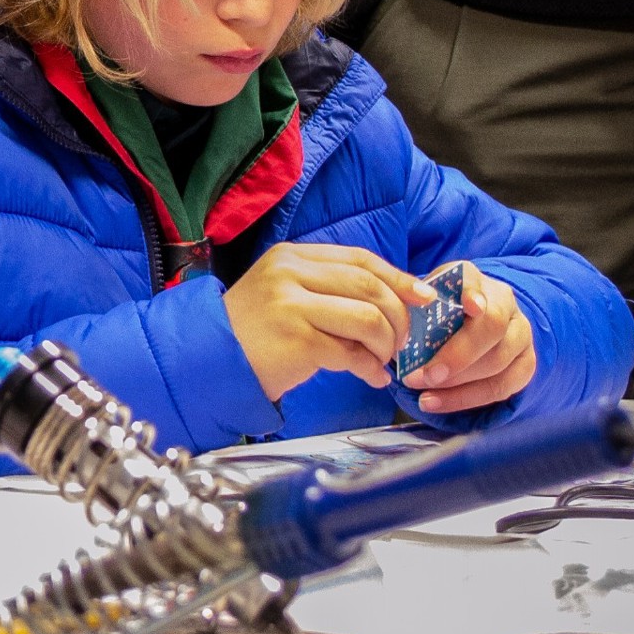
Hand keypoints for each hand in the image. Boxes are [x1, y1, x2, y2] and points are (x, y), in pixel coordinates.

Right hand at [223, 243, 438, 400]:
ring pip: (368, 318)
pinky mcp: (296, 341)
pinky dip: (370, 368)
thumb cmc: (253, 333)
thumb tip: (396, 297)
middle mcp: (290, 275)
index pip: (360, 259)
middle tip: (401, 342)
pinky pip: (352, 353)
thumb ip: (330, 288)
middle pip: (370, 287)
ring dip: (386, 344)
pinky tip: (371, 377)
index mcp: (291, 257)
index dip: (399, 278)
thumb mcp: (285, 294)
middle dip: (398, 317)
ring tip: (382, 360)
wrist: (208, 362)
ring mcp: (291, 306)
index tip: (424, 297)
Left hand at [402, 262, 536, 413]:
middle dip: (458, 355)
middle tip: (425, 375)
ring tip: (423, 394)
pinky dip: (466, 399)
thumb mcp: (423, 303)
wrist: (470, 326)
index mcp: (475, 281)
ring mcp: (520, 334)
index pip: (475, 281)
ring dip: (457, 383)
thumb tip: (396, 320)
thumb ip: (412, 306)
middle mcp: (504, 304)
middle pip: (492, 327)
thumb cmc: (438, 315)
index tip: (470, 306)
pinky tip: (436, 403)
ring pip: (498, 361)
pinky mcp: (525, 364)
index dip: (473, 292)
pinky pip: (501, 387)